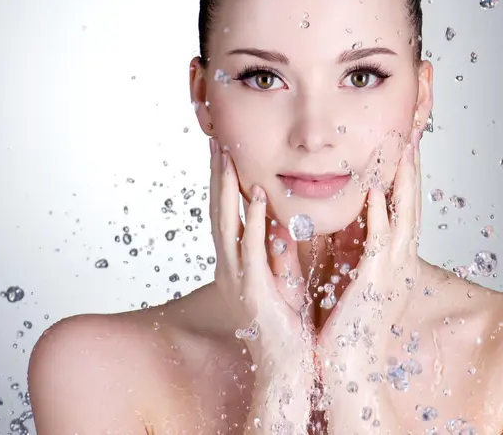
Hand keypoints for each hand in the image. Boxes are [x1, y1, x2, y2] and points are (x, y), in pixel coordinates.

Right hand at [208, 138, 314, 370]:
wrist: (286, 362)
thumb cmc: (287, 322)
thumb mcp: (285, 276)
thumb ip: (281, 249)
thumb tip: (284, 219)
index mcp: (237, 262)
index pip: (227, 214)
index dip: (223, 182)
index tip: (224, 151)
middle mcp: (230, 265)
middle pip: (218, 211)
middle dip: (216, 176)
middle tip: (215, 141)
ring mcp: (237, 276)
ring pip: (226, 223)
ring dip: (226, 189)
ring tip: (226, 156)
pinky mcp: (252, 288)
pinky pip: (251, 248)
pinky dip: (253, 220)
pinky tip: (257, 195)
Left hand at [315, 130, 421, 371]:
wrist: (348, 365)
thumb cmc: (346, 323)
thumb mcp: (351, 275)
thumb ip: (350, 247)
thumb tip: (341, 222)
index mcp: (393, 258)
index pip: (402, 207)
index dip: (404, 176)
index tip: (401, 146)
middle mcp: (400, 260)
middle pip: (411, 203)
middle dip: (411, 169)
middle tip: (411, 134)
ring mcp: (392, 269)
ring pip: (404, 214)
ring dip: (403, 180)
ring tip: (403, 148)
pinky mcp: (376, 280)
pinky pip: (382, 240)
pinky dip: (381, 214)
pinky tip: (378, 190)